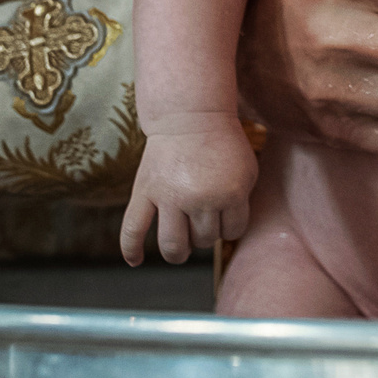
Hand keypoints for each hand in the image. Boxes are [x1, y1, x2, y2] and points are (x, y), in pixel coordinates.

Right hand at [120, 116, 256, 264]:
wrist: (190, 116)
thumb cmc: (221, 144)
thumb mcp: (246, 172)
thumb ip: (240, 205)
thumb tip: (224, 236)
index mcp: (229, 193)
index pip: (232, 232)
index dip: (230, 225)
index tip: (226, 211)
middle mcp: (198, 199)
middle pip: (204, 240)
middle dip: (207, 233)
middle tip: (204, 217)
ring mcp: (168, 197)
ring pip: (173, 245)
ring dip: (180, 249)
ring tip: (181, 245)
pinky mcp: (144, 192)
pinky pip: (132, 229)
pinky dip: (131, 250)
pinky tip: (135, 261)